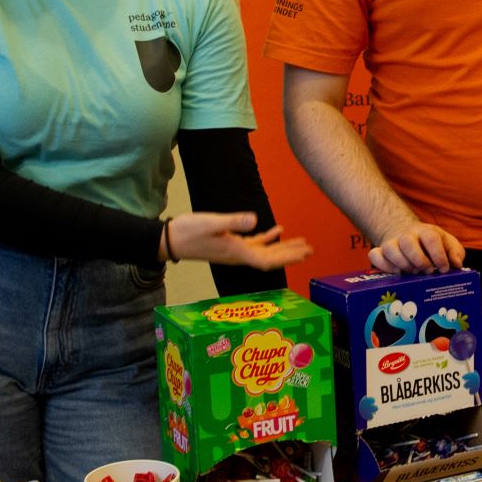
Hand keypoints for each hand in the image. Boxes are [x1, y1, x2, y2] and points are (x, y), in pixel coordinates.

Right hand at [165, 212, 312, 269]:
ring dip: (283, 247)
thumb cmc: (188, 232)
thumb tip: (255, 220)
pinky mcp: (230, 244)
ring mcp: (235, 251)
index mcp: (237, 253)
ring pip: (265, 252)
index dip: (287, 257)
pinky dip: (267, 238)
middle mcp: (239, 256)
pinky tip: (278, 230)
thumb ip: (233, 222)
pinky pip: (254, 244)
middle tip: (311, 250)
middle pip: (271, 258)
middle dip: (291, 254)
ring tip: (301, 243)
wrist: (170, 240)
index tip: (304, 254)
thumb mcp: (211, 223)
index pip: (267, 260)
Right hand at [368, 220, 465, 274]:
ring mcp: (392, 243)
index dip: (438, 255)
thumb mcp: (447, 244)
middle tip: (427, 271)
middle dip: (419, 260)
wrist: (408, 234)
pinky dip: (384, 266)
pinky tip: (397, 273)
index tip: (444, 269)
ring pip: (390, 249)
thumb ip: (455, 253)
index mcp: (426, 231)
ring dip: (402, 263)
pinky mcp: (380, 251)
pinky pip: (374, 256)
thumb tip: (456, 265)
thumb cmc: (431, 244)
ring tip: (413, 272)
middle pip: (408, 242)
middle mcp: (407, 235)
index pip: (431, 238)